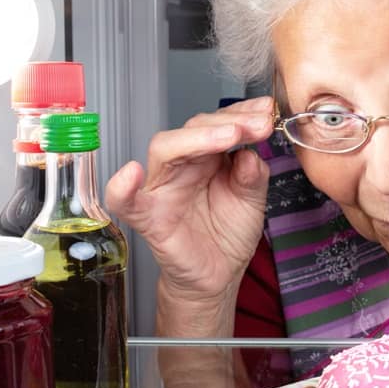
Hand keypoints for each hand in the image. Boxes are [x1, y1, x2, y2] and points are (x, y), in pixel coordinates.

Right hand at [106, 97, 274, 308]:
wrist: (219, 275)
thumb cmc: (228, 233)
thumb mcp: (252, 200)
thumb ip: (253, 175)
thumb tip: (250, 153)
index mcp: (207, 157)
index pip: (218, 124)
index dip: (242, 114)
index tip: (266, 112)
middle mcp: (183, 166)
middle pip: (192, 129)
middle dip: (227, 122)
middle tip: (257, 124)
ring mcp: (163, 188)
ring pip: (165, 150)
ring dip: (197, 138)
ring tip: (229, 135)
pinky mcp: (148, 217)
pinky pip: (125, 202)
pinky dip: (122, 188)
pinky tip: (132, 174)